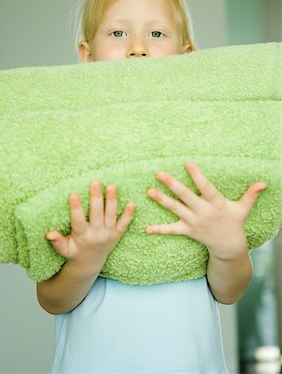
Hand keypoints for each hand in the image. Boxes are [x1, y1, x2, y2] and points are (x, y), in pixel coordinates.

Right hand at [46, 181, 134, 262]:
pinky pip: (125, 224)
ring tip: (111, 186)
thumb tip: (49, 234)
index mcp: (82, 237)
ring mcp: (109, 234)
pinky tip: (132, 203)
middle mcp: (97, 235)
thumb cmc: (75, 251)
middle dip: (96, 198)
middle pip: (97, 214)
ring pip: (111, 215)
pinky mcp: (117, 234)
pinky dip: (129, 214)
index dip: (76, 208)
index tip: (73, 194)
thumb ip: (57, 242)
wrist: (91, 262)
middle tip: (95, 182)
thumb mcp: (64, 249)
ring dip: (112, 200)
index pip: (78, 221)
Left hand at [145, 161, 266, 259]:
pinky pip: (171, 230)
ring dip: (162, 200)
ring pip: (176, 209)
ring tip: (149, 191)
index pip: (205, 187)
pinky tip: (146, 228)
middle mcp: (203, 212)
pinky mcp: (187, 231)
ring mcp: (194, 222)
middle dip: (172, 185)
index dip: (197, 175)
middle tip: (159, 174)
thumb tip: (263, 183)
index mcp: (216, 203)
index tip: (187, 162)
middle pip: (186, 196)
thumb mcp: (243, 208)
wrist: (229, 247)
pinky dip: (159, 229)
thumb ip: (250, 194)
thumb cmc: (235, 223)